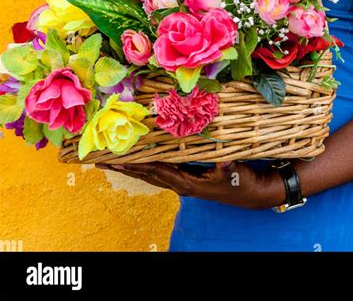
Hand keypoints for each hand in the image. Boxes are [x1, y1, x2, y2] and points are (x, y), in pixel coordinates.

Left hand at [95, 160, 286, 209]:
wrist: (252, 194)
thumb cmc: (242, 183)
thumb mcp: (235, 174)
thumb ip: (227, 167)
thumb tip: (223, 162)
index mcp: (189, 182)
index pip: (158, 171)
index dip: (139, 164)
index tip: (120, 158)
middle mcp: (181, 184)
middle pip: (146, 174)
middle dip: (124, 167)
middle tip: (101, 159)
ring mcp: (182, 182)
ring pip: (150, 174)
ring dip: (130, 167)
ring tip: (109, 160)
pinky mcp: (186, 178)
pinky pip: (160, 171)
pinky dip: (145, 165)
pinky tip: (135, 161)